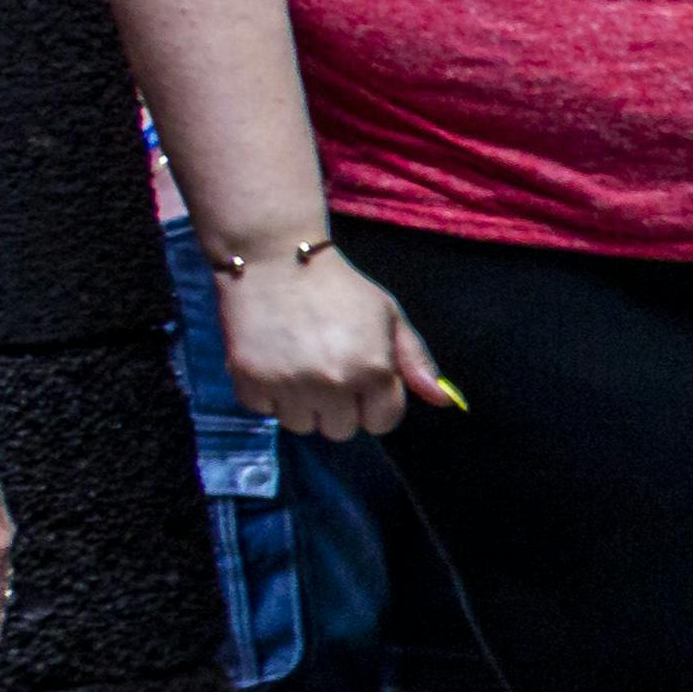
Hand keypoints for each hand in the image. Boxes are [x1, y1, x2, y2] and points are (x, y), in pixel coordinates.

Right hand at [216, 239, 442, 440]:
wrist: (274, 260)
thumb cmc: (339, 288)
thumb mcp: (389, 316)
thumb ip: (416, 360)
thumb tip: (442, 400)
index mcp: (373, 370)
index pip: (382, 423)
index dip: (374, 405)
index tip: (361, 383)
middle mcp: (333, 384)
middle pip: (340, 430)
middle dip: (337, 408)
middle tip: (325, 371)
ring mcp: (289, 385)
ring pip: (301, 425)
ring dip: (301, 405)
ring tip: (297, 366)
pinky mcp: (249, 381)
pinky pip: (264, 411)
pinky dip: (266, 394)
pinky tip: (272, 361)